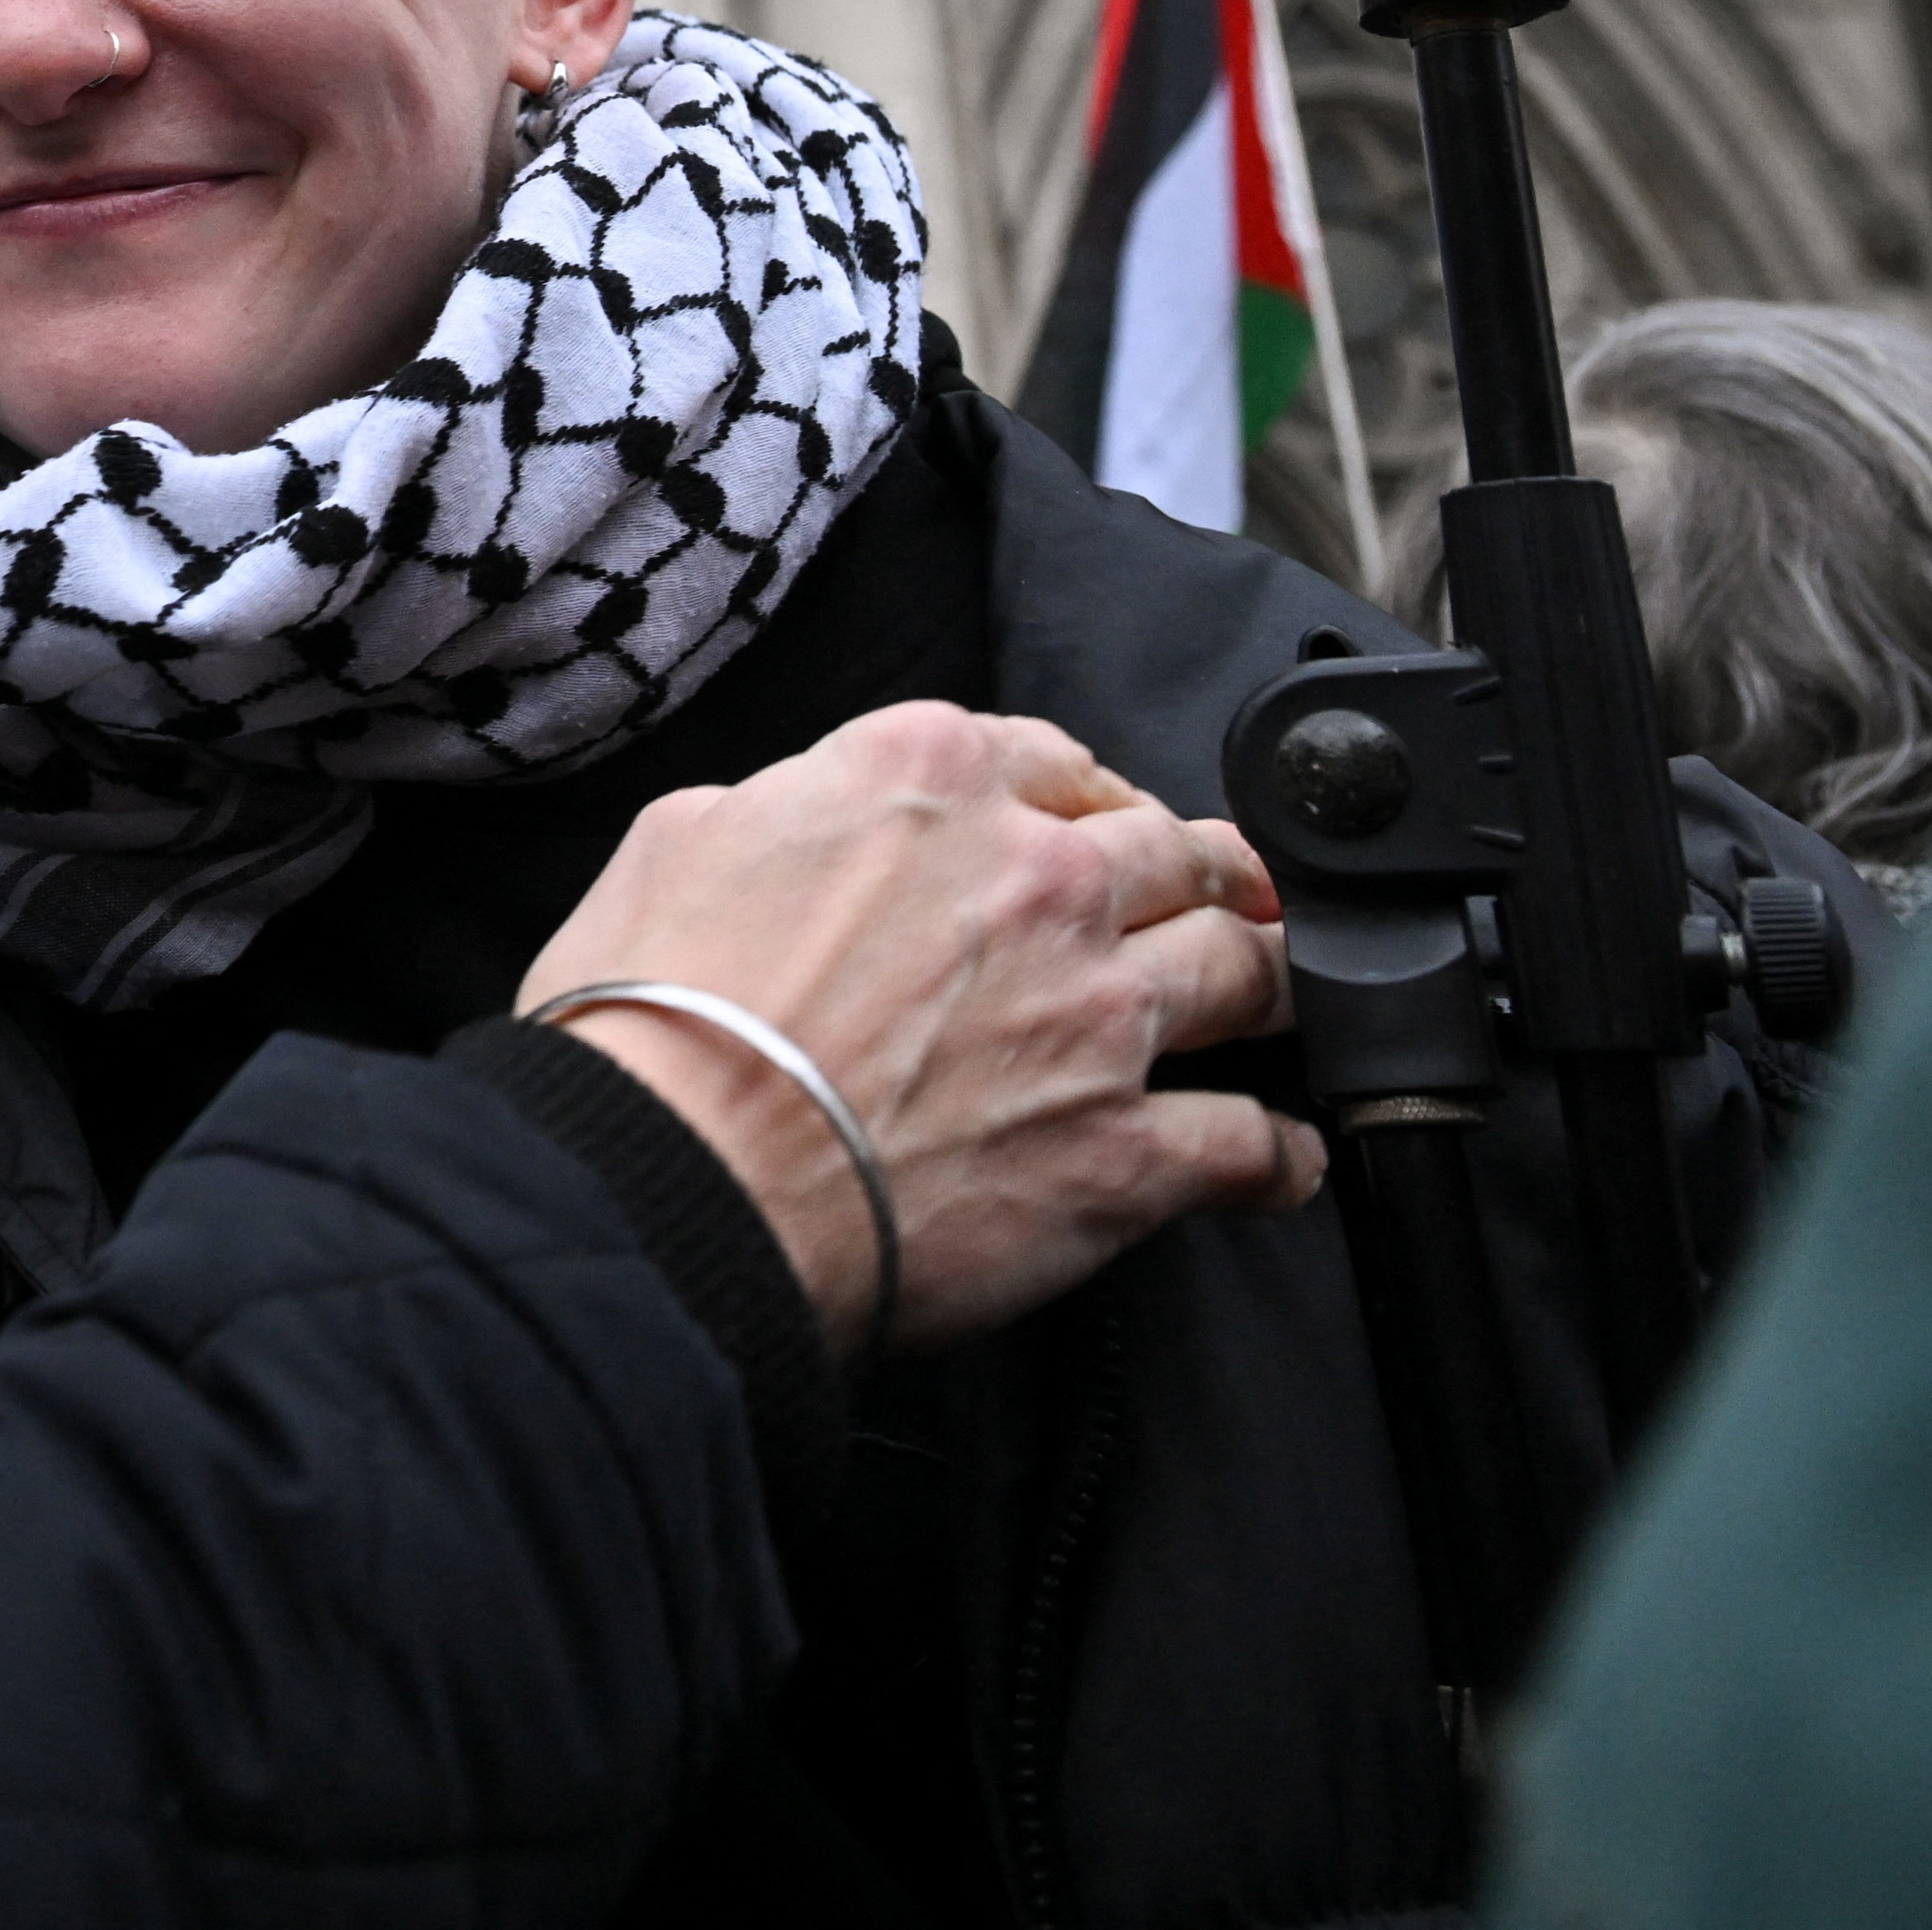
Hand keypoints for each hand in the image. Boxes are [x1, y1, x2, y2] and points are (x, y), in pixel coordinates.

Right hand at [520, 701, 1319, 1361]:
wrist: (678, 1173)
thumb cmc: (651, 1019)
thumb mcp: (678, 840)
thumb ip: (783, 807)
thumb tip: (807, 824)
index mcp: (927, 780)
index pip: (1055, 757)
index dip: (1082, 794)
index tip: (1089, 824)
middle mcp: (1037, 877)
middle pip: (1178, 852)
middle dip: (1203, 876)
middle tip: (1214, 902)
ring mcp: (1097, 1013)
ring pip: (1250, 970)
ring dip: (1267, 983)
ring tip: (1269, 1004)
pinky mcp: (1124, 1150)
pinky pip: (1254, 1144)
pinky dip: (1277, 1153)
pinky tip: (1279, 1158)